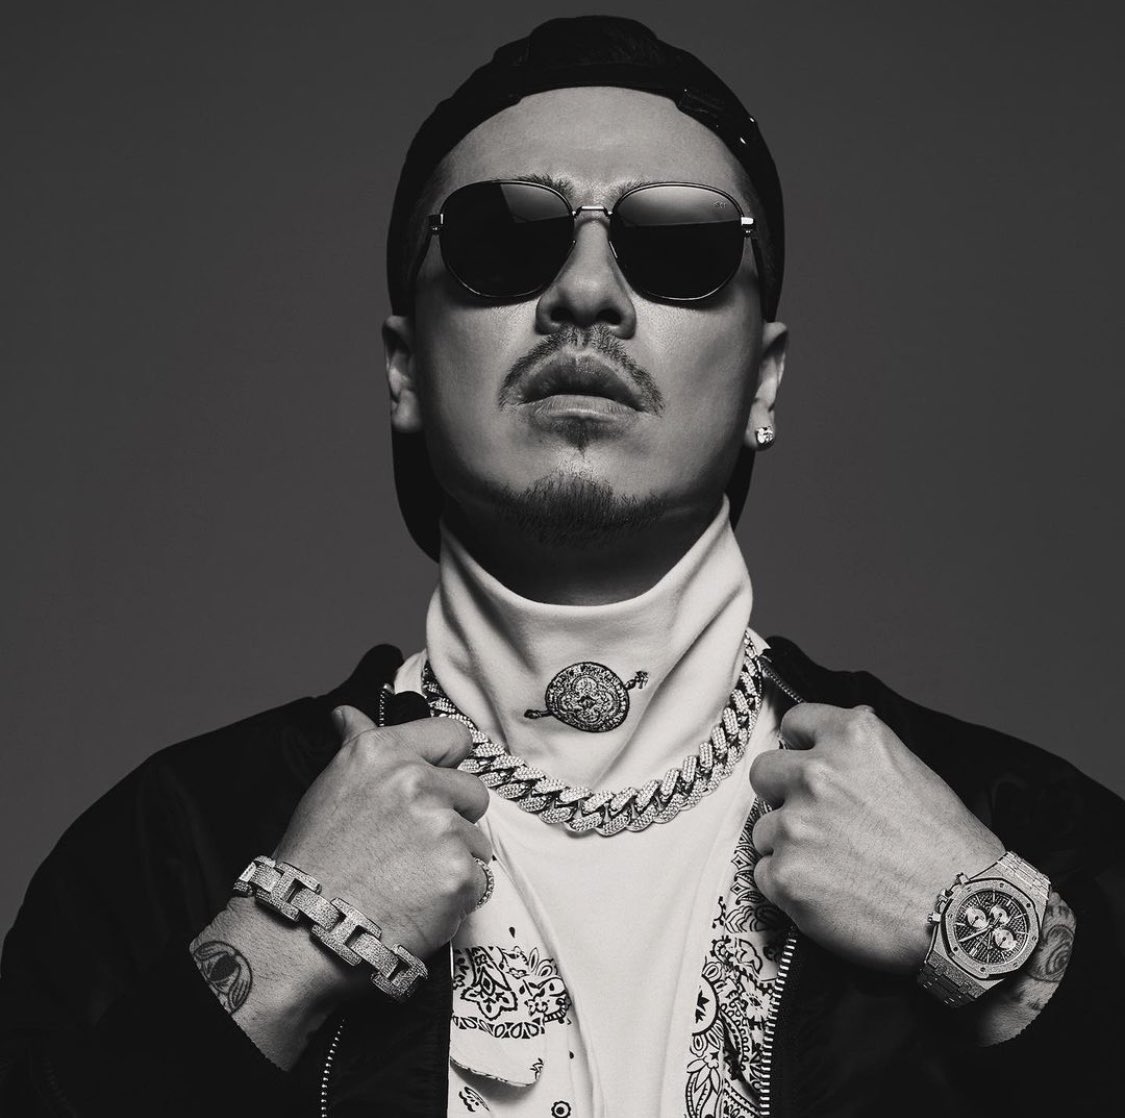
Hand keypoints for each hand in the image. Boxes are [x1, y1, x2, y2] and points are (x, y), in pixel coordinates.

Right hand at [192, 702, 490, 1066]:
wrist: (302, 930)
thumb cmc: (311, 862)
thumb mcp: (330, 785)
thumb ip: (354, 742)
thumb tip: (347, 714)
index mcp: (385, 753)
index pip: (454, 736)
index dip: (450, 762)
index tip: (442, 780)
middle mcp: (417, 782)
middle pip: (474, 791)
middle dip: (455, 817)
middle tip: (414, 847)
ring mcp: (442, 827)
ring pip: (477, 840)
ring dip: (452, 860)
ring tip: (407, 880)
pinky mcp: (459, 873)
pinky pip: (478, 880)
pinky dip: (455, 897)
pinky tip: (417, 902)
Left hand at [748, 703, 1003, 973]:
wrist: (968, 916)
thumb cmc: (951, 850)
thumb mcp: (913, 771)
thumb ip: (861, 753)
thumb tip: (833, 738)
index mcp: (852, 739)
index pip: (794, 723)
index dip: (800, 747)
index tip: (805, 764)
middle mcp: (817, 774)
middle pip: (764, 772)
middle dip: (782, 795)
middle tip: (815, 823)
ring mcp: (797, 825)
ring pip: (764, 829)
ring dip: (789, 847)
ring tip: (836, 868)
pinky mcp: (786, 874)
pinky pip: (764, 873)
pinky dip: (789, 885)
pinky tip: (827, 893)